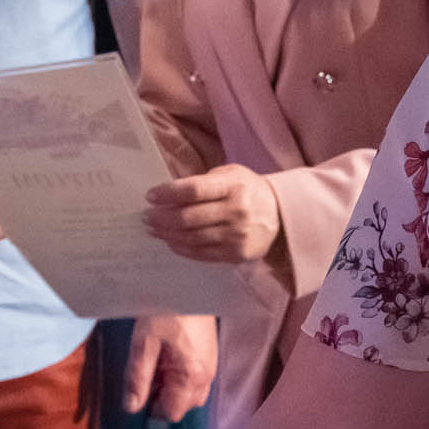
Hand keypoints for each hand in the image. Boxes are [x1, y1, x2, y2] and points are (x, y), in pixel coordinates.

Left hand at [120, 312, 216, 422]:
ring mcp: (211, 366)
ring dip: (173, 390)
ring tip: (157, 367)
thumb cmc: (165, 310)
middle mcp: (206, 375)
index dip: (152, 408)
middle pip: (184, 407)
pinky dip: (182, 378)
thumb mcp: (144, 343)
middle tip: (147, 377)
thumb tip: (132, 406)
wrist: (187, 283)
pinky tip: (169, 359)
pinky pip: (198, 380)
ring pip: (192, 394)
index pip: (171, 412)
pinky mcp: (210, 355)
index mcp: (191, 375)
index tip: (139, 392)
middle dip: (164, 399)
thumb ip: (138, 377)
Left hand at [144, 165, 281, 263]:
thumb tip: (169, 195)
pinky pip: (200, 253)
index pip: (193, 190)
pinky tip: (171, 241)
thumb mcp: (231, 175)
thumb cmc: (248, 190)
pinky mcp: (235, 254)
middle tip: (147, 216)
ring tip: (154, 229)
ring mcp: (236, 236)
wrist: (281, 215)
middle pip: (188, 218)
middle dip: (161, 217)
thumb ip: (203, 182)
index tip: (151, 196)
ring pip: (191, 238)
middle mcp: (235, 211)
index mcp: (233, 186)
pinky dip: (181, 248)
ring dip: (167, 234)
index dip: (168, 193)